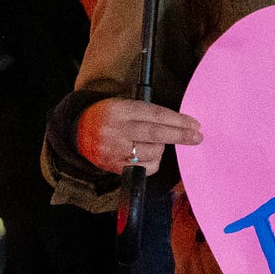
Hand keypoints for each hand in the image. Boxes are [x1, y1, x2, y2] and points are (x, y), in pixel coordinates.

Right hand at [77, 98, 200, 174]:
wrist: (77, 131)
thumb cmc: (109, 117)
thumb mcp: (123, 105)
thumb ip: (148, 114)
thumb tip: (182, 124)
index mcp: (120, 110)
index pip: (155, 115)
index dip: (178, 120)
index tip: (195, 124)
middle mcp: (117, 129)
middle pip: (156, 134)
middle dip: (180, 136)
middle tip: (197, 137)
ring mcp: (114, 149)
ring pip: (152, 152)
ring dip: (161, 148)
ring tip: (153, 143)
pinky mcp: (114, 166)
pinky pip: (145, 168)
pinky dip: (153, 162)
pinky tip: (146, 156)